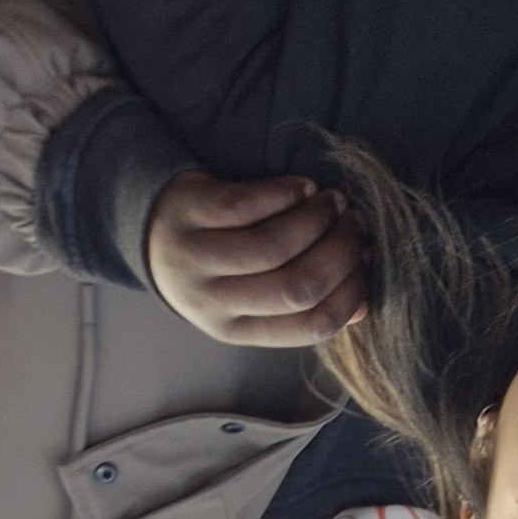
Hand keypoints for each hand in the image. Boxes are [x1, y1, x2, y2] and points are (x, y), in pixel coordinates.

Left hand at [145, 172, 367, 345]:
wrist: (152, 231)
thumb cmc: (218, 267)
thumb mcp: (250, 299)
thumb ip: (304, 305)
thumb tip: (363, 307)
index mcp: (237, 330)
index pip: (311, 325)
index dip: (351, 293)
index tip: (365, 263)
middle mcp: (212, 301)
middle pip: (296, 287)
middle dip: (339, 253)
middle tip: (353, 226)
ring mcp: (194, 258)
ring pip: (272, 247)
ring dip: (317, 220)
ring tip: (333, 203)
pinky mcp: (187, 213)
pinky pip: (244, 206)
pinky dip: (285, 193)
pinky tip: (301, 188)